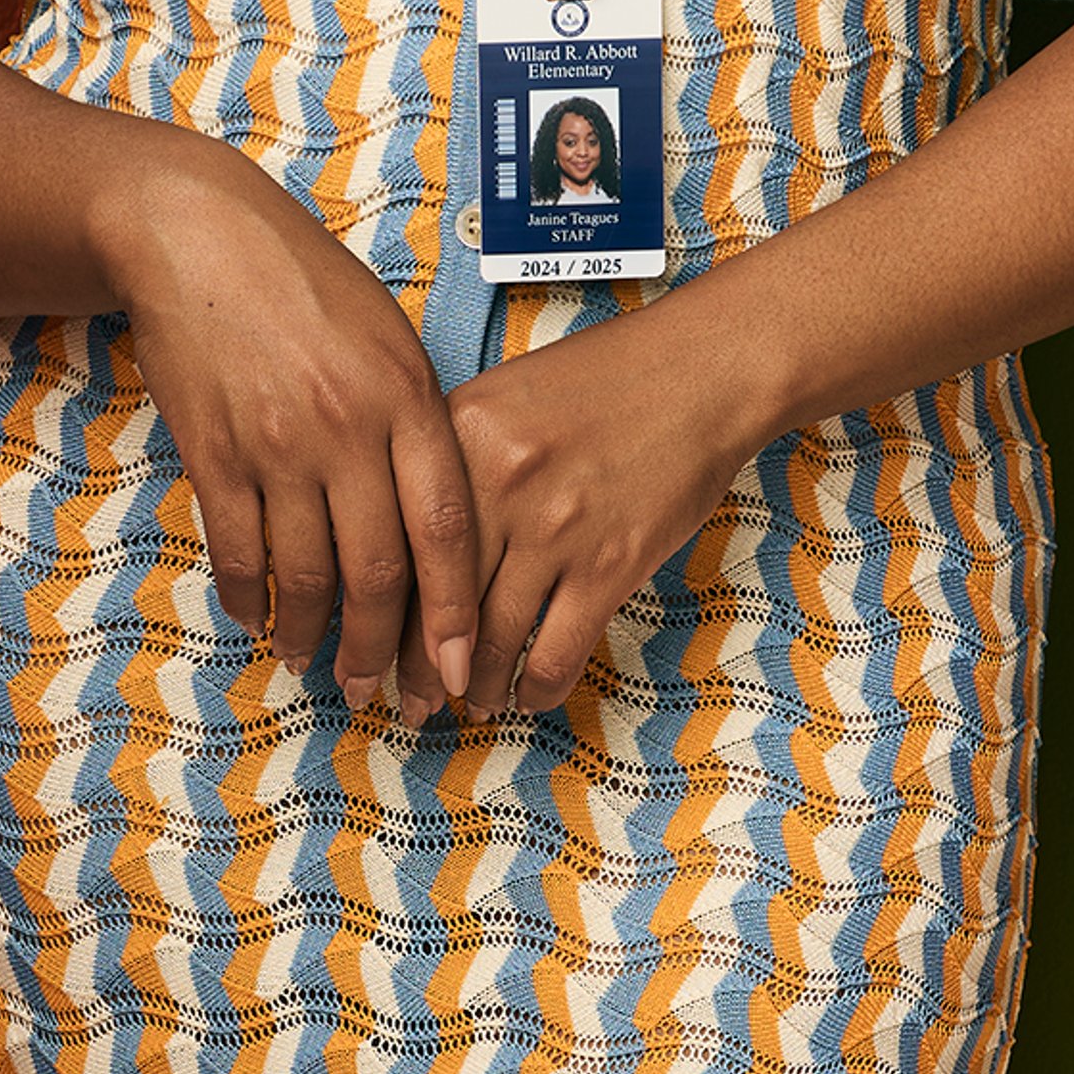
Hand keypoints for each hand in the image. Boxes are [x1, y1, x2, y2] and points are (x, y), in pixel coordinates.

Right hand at [107, 133, 484, 696]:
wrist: (200, 235)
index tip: (457, 671)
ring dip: (312, 636)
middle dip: (381, 650)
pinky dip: (248, 597)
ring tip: (316, 665)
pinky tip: (258, 618)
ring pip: (305, 574)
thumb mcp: (391, 337)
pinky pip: (236, 549)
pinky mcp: (213, 451)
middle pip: (376, 573)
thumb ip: (419, 423)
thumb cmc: (308, 284)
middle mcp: (347, 428)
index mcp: (407, 399)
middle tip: (380, 693)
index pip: (445, 532)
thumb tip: (440, 518)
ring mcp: (277, 444)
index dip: (453, 615)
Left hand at [416, 296, 760, 720]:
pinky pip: (556, 651)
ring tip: (471, 702)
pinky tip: (527, 696)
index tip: (372, 645)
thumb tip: (410, 545)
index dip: (378, 610)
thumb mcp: (502, 397)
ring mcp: (555, 527)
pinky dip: (536, 687)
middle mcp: (497, 483)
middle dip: (419, 668)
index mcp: (455, 435)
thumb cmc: (605, 381)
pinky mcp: (610, 563)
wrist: (701, 371)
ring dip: (476, 685)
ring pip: (491, 638)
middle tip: (411, 700)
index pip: (396, 544)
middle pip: (435, 602)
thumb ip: (452, 461)